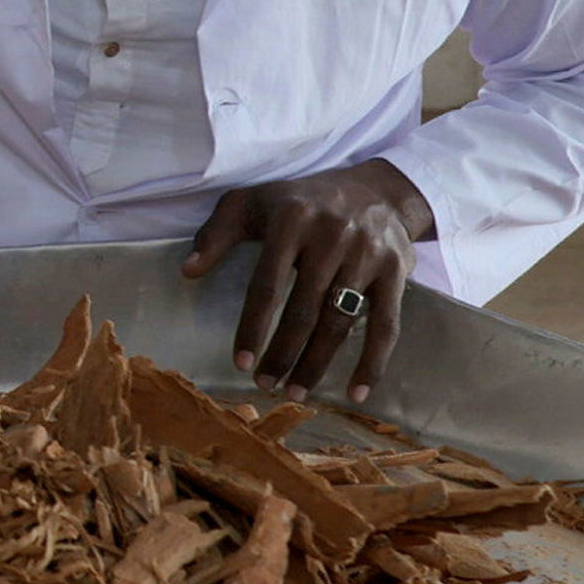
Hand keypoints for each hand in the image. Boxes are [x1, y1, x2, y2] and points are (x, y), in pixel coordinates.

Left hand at [183, 158, 434, 403]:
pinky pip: (385, 327)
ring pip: (340, 323)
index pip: (267, 284)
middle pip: (304, 310)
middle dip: (283, 354)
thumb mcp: (250, 201)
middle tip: (266, 385)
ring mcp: (367, 255)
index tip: (241, 363)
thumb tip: (187, 272)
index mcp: (291, 220)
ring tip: (296, 392)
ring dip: (317, 364)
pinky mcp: (396, 272)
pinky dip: (372, 364)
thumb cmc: (299, 201)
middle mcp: (332, 236)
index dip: (253, 328)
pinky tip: (355, 394)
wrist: (376, 189)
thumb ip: (216, 234)